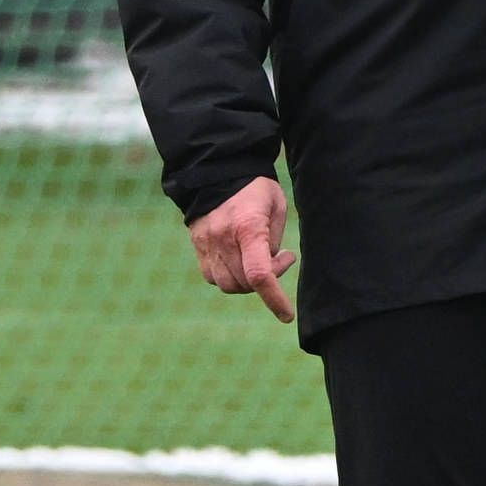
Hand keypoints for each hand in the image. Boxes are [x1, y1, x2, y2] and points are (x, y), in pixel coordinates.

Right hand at [188, 176, 297, 324]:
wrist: (217, 171)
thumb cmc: (255, 188)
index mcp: (248, 228)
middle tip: (280, 258)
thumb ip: (275, 239)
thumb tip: (271, 265)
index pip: (259, 274)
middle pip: (244, 284)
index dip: (274, 299)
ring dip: (246, 282)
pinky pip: (213, 277)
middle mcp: (223, 239)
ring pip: (227, 285)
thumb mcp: (277, 206)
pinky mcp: (198, 246)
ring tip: (258, 258)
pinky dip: (229, 276)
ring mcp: (207, 244)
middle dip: (266, 280)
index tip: (286, 315)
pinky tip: (240, 258)